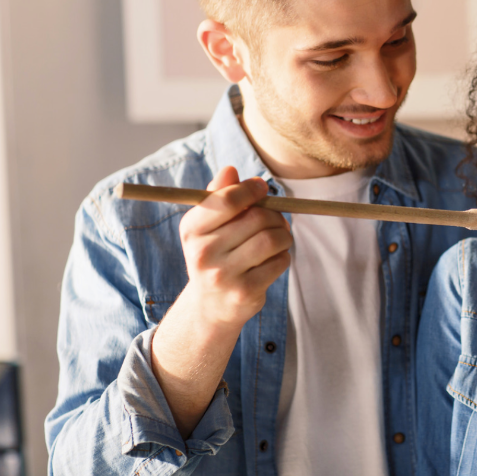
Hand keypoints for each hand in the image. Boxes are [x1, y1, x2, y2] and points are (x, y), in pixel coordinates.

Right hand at [177, 166, 292, 329]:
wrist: (211, 305)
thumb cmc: (216, 254)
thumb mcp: (209, 225)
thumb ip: (220, 196)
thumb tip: (230, 170)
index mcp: (192, 229)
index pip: (227, 200)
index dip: (251, 190)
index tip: (263, 188)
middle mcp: (203, 253)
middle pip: (257, 218)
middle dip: (274, 215)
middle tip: (277, 219)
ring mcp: (223, 275)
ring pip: (272, 239)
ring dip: (284, 235)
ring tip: (280, 238)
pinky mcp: (245, 292)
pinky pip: (279, 262)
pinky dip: (284, 256)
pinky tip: (274, 259)